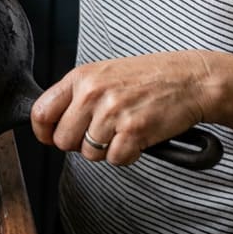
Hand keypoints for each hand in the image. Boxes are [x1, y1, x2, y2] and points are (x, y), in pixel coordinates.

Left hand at [30, 51, 211, 164]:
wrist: (191, 79)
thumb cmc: (151, 77)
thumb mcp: (106, 73)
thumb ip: (79, 95)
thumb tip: (55, 123)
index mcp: (81, 77)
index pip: (41, 112)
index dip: (44, 132)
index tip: (53, 137)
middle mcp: (93, 93)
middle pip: (63, 140)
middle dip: (79, 144)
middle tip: (101, 135)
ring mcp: (112, 112)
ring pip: (89, 153)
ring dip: (107, 149)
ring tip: (125, 130)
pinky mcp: (133, 131)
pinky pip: (115, 159)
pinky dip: (128, 155)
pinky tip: (138, 138)